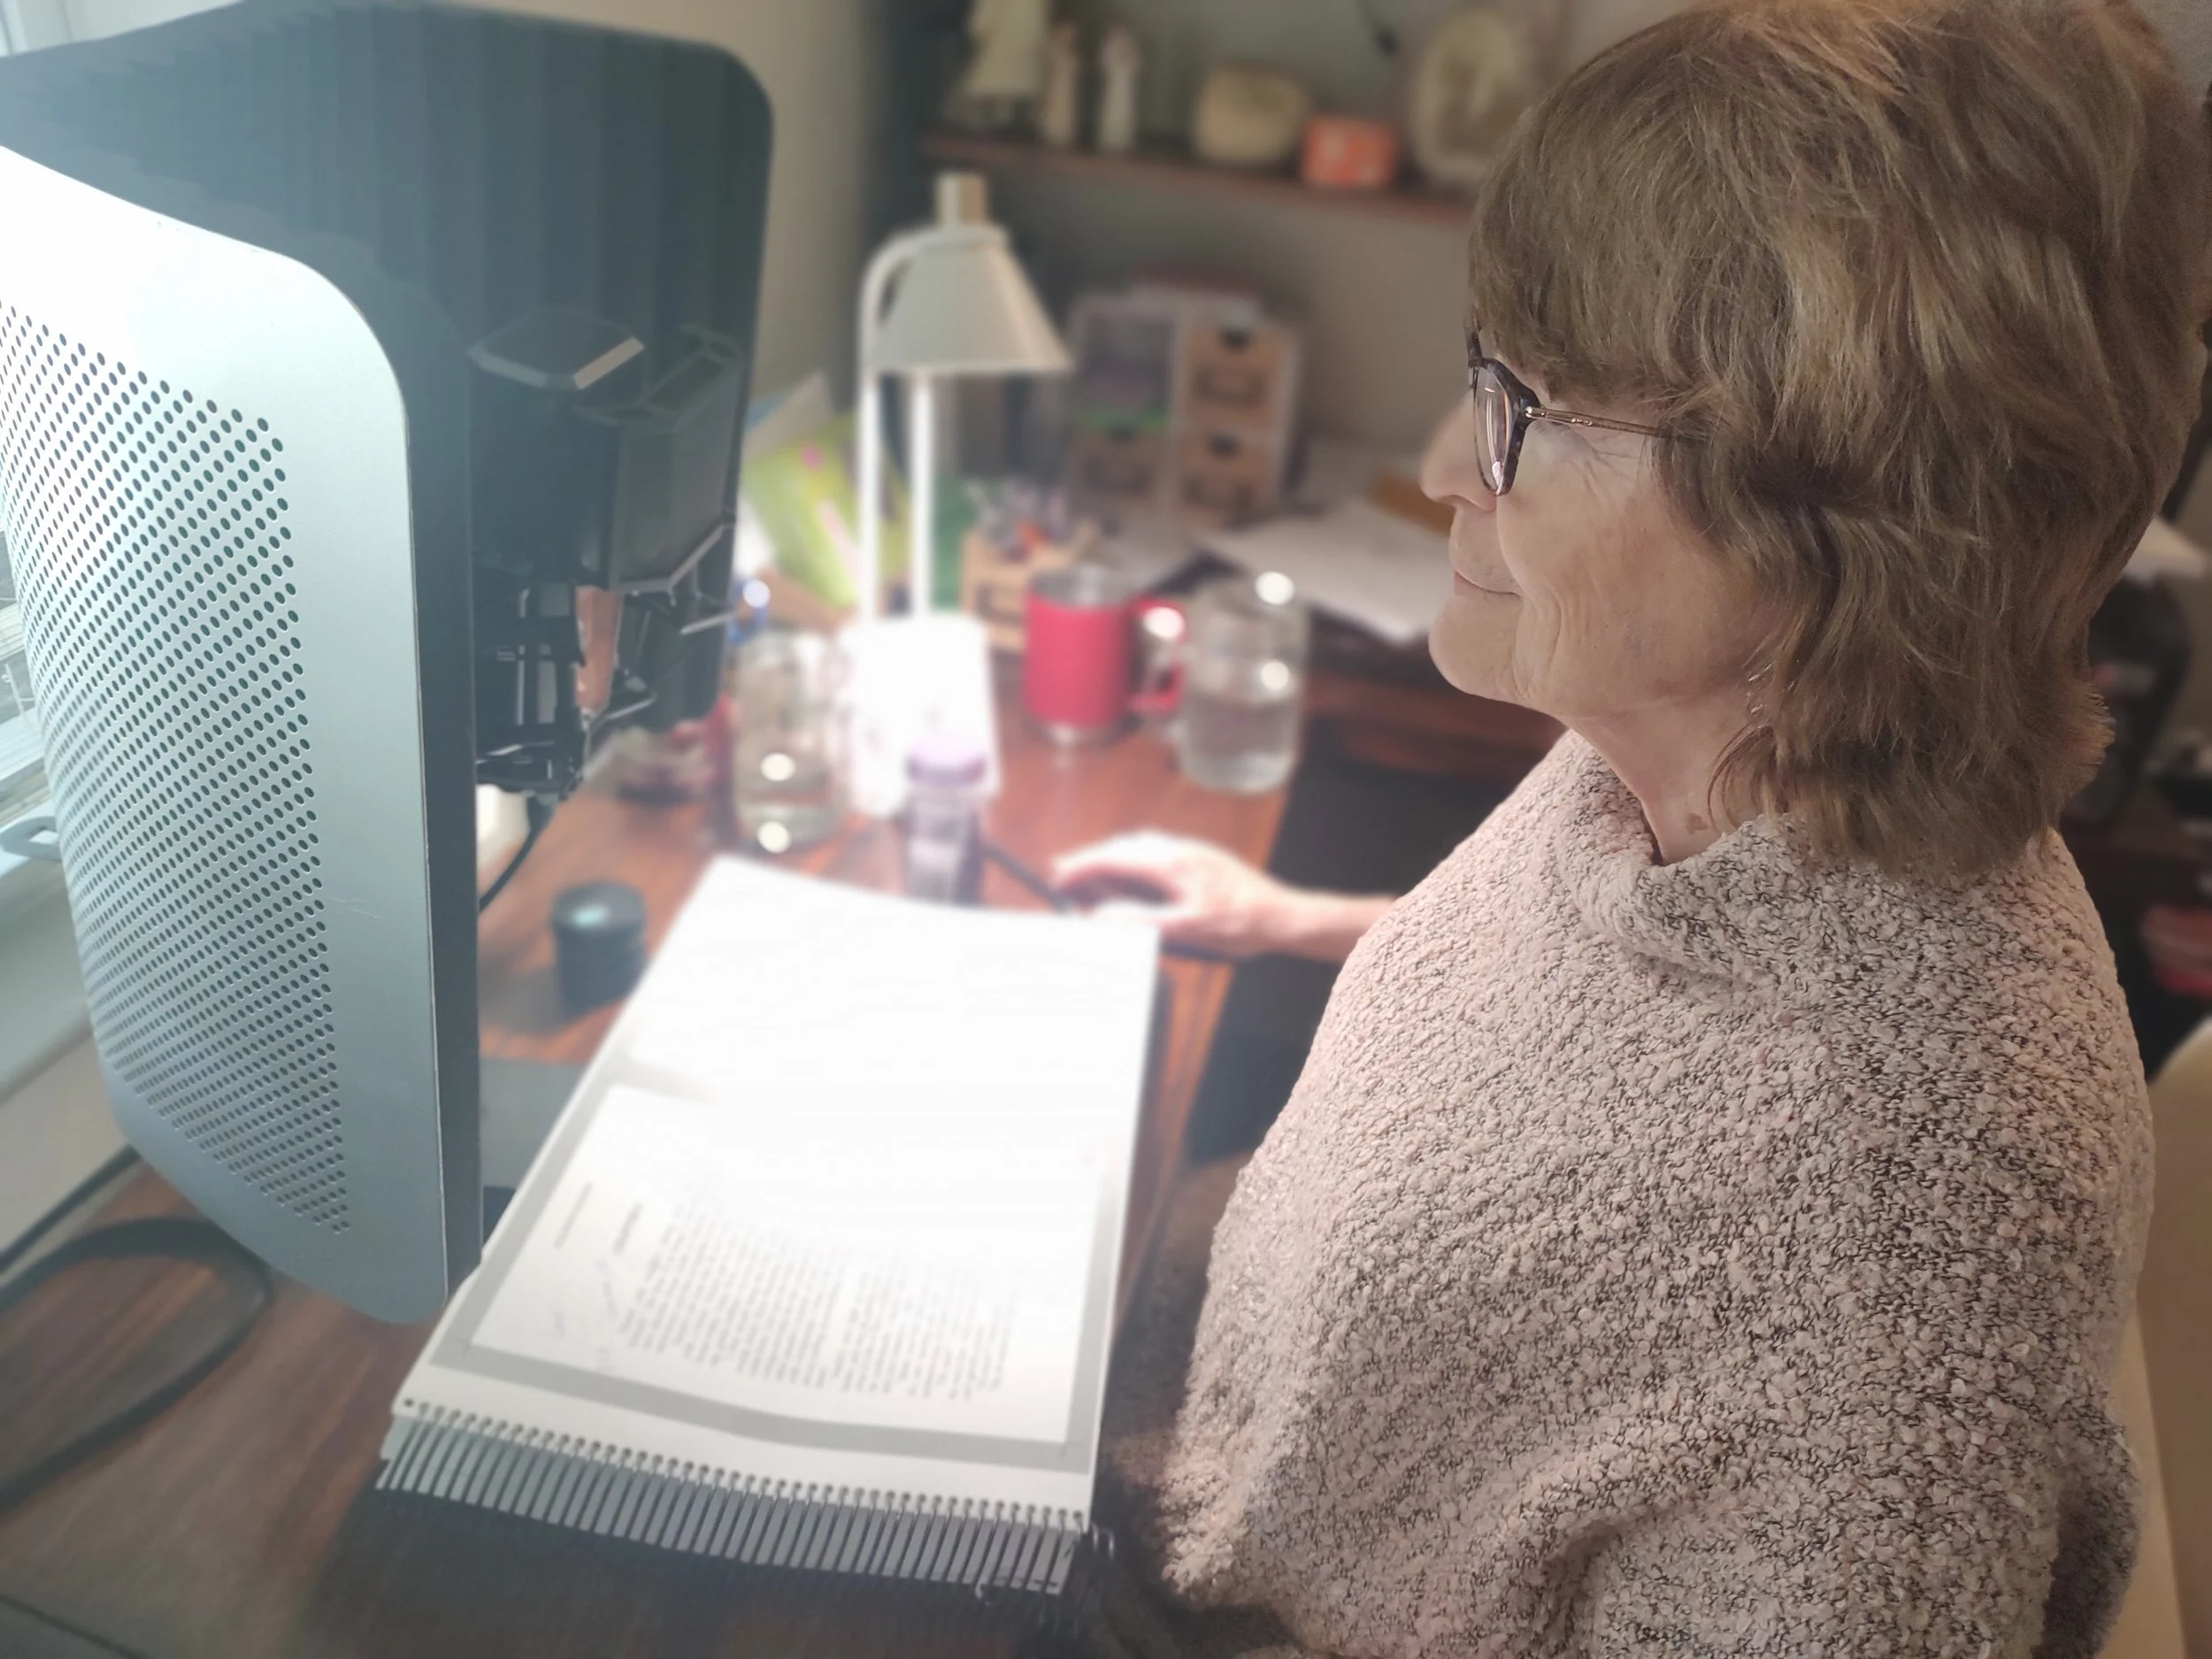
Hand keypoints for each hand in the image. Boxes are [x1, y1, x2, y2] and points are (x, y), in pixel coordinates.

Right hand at [1051, 832, 1389, 962]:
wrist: (1284, 916)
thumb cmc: (1241, 925)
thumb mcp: (1187, 929)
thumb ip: (1141, 921)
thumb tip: (1099, 917)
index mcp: (1171, 863)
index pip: (1114, 857)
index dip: (1082, 866)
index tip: (1057, 874)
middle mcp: (1178, 849)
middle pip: (1122, 847)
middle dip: (1090, 858)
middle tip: (1063, 872)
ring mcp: (1191, 850)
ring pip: (1140, 845)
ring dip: (1111, 856)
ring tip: (1090, 872)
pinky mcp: (1202, 857)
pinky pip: (1156, 849)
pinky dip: (1133, 858)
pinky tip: (1133, 872)